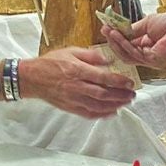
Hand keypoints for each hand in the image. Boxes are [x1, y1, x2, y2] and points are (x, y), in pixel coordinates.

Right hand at [19, 47, 136, 118]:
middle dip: (121, 96)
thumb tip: (108, 60)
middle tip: (132, 95)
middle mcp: (76, 86)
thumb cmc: (51, 63)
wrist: (32, 78)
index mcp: (77, 70)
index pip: (103, 78)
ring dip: (115, 106)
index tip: (130, 83)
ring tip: (125, 103)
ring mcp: (73, 99)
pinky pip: (88, 114)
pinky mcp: (70, 107)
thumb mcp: (71, 51)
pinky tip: (112, 112)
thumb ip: (91, 55)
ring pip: (98, 106)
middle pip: (103, 94)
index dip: (119, 82)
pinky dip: (102, 115)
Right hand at [102, 12, 165, 66]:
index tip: (108, 28)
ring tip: (109, 31)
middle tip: (105, 30)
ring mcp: (148, 58)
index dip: (117, 36)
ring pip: (127, 53)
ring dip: (116, 42)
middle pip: (125, 51)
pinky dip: (123, 44)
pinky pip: (133, 53)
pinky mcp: (151, 60)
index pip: (128, 43)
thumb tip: (120, 29)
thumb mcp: (147, 23)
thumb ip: (133, 29)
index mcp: (147, 44)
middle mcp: (147, 53)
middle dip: (114, 40)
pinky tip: (117, 35)